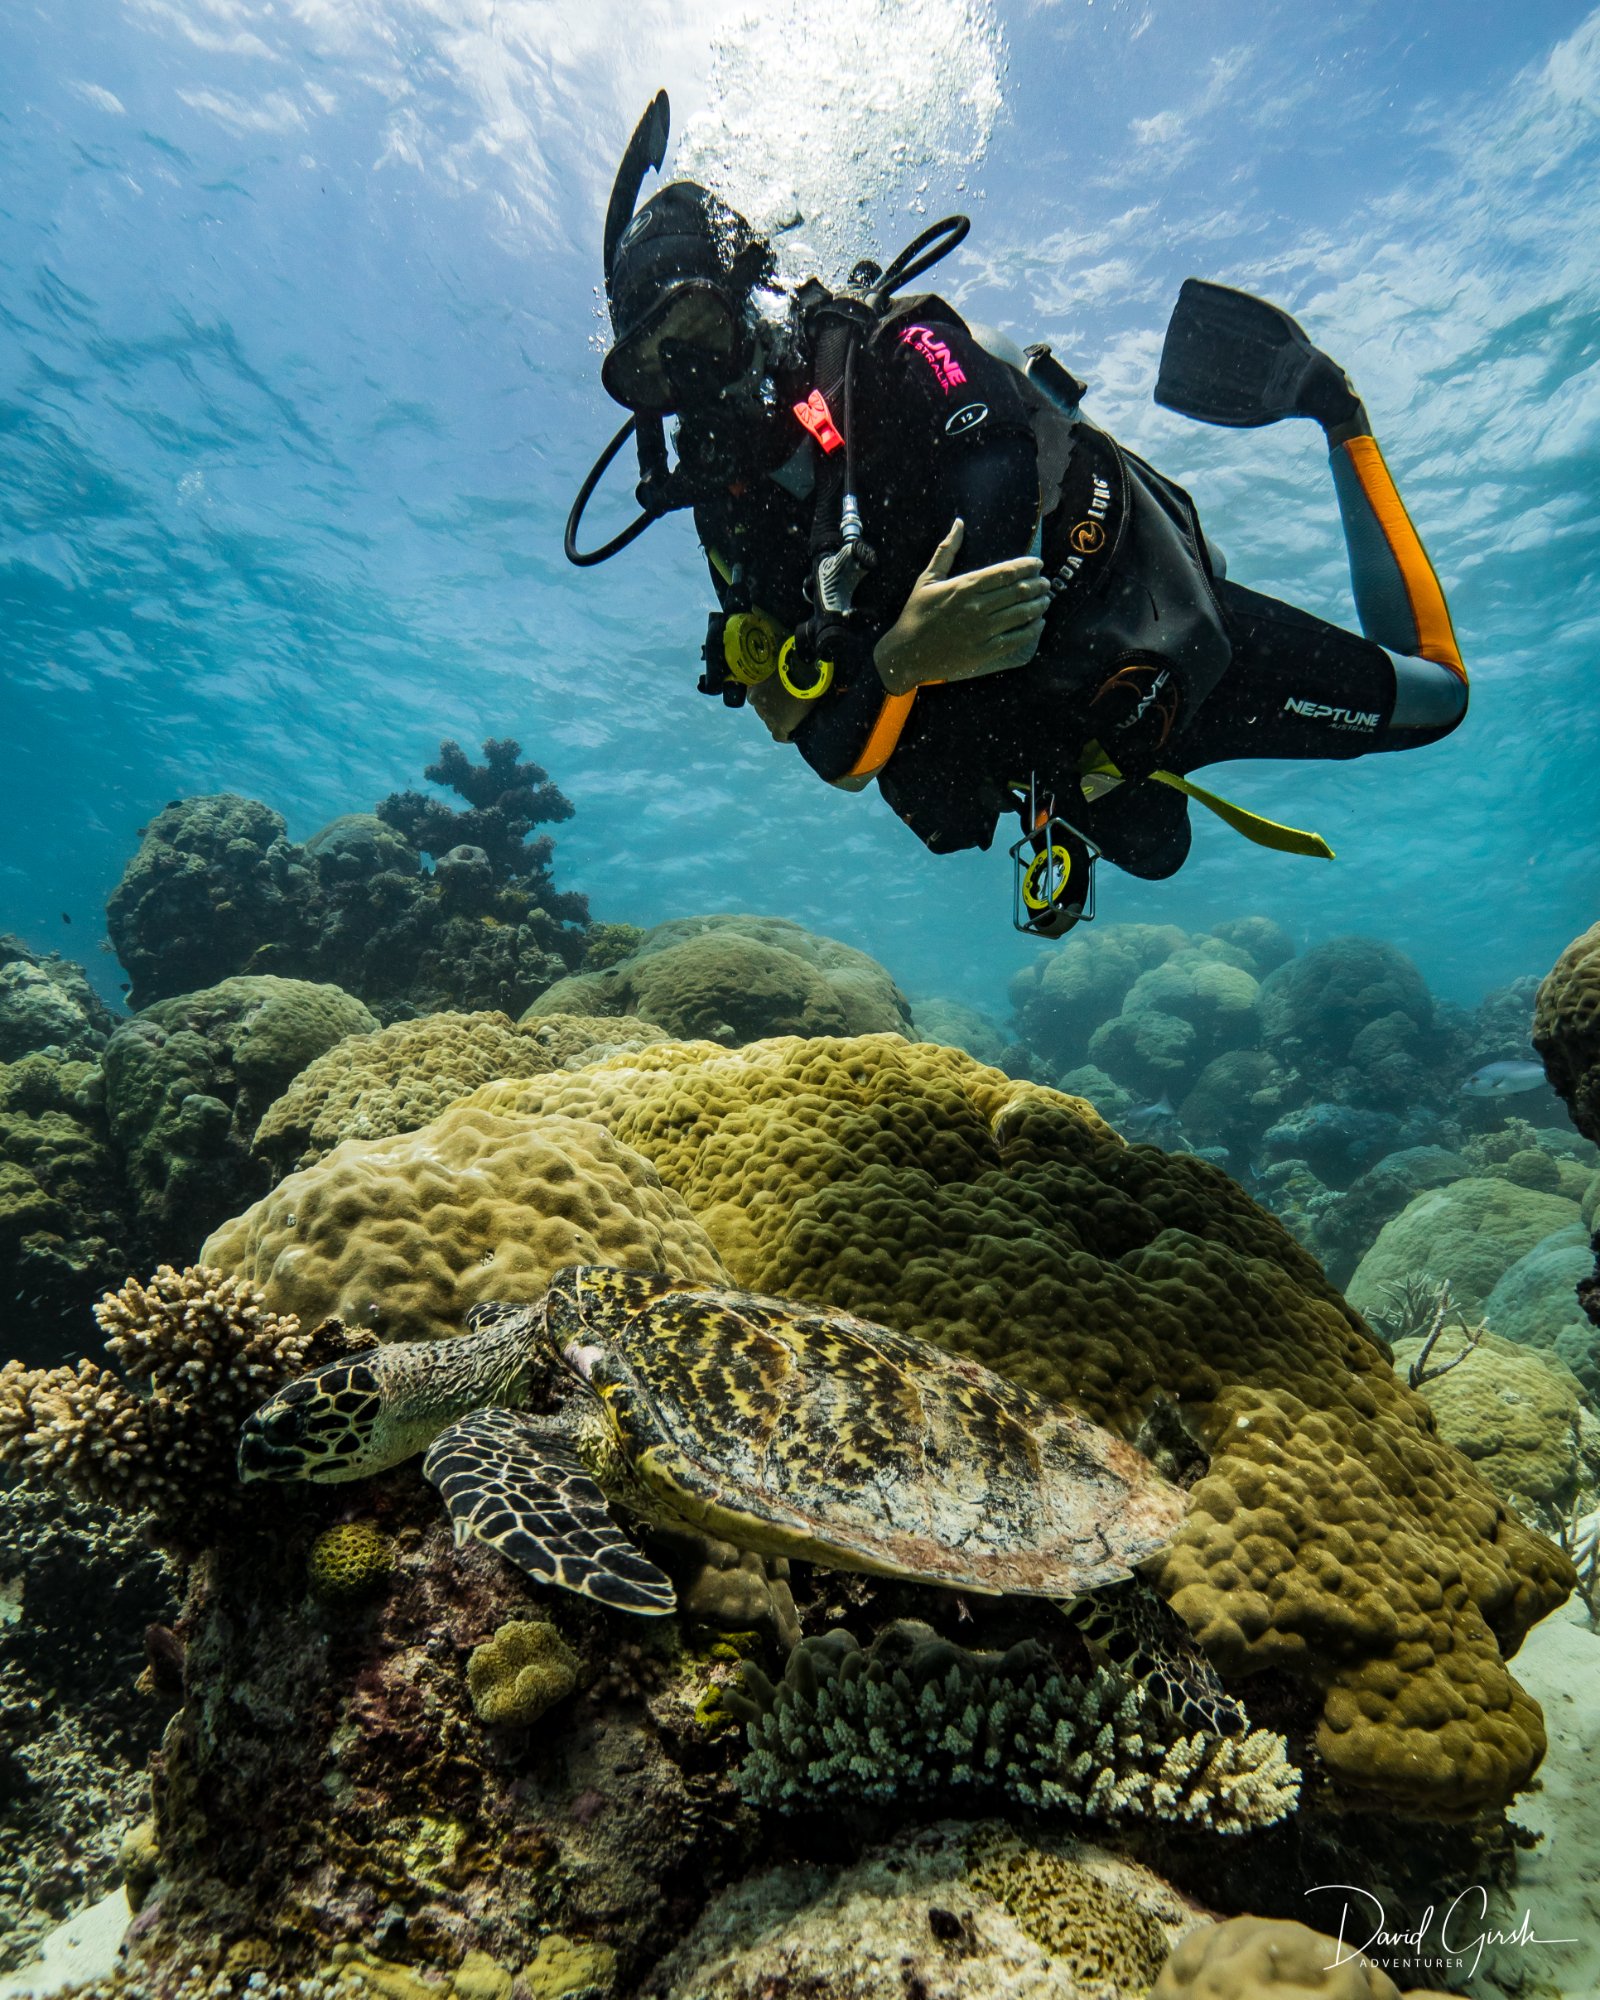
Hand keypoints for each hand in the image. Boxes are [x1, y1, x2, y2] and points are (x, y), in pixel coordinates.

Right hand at [872, 519, 1049, 695]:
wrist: (906, 653)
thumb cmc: (916, 613)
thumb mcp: (927, 578)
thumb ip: (946, 550)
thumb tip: (959, 523)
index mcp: (964, 586)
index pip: (1006, 571)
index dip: (1027, 566)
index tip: (1038, 563)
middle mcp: (976, 607)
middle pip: (1019, 591)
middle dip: (1038, 585)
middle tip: (1045, 583)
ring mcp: (982, 631)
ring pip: (1022, 614)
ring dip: (1039, 605)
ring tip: (1045, 600)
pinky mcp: (984, 652)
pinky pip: (1017, 639)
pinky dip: (1032, 630)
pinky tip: (1038, 623)